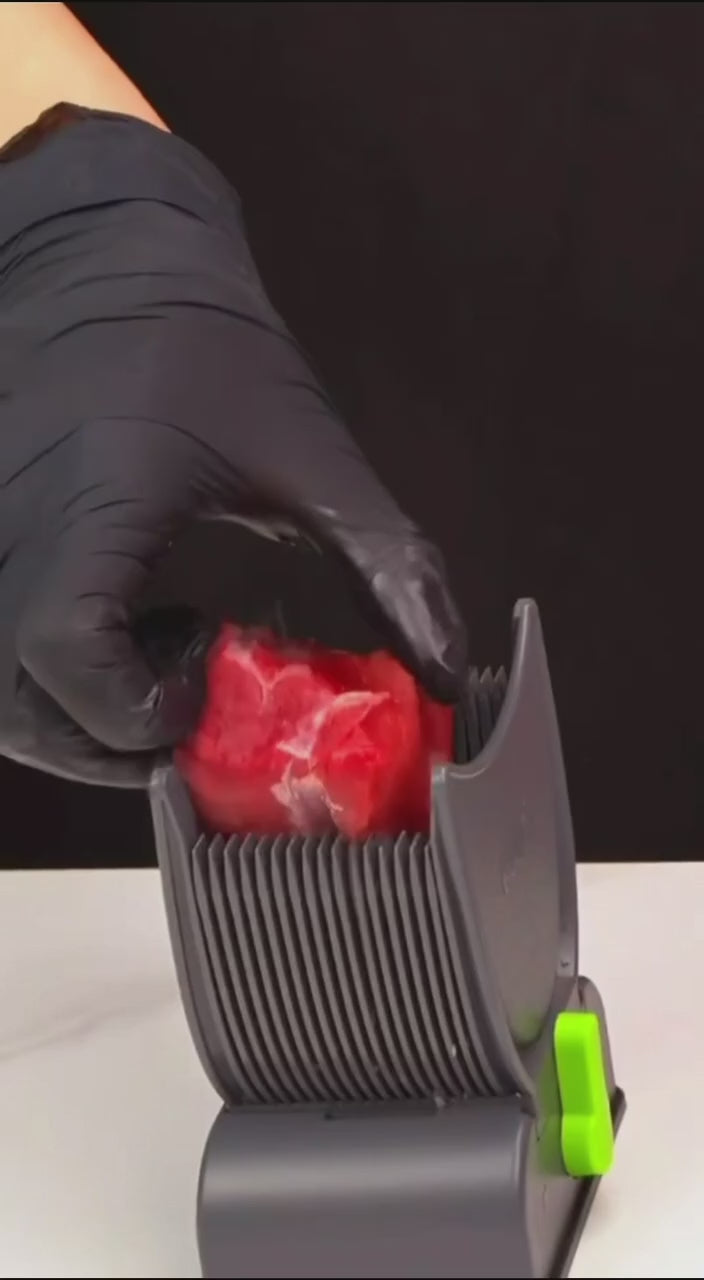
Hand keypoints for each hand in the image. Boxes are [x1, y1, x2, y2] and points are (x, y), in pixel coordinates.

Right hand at [0, 105, 466, 787]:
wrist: (95, 247)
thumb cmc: (198, 338)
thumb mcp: (306, 446)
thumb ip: (385, 559)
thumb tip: (445, 666)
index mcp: (88, 507)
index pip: (65, 656)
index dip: (136, 707)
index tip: (203, 684)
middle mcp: (8, 529)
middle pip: (18, 708)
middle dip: (109, 741)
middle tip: (185, 709)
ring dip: (72, 713)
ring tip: (150, 664)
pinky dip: (43, 669)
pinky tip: (109, 621)